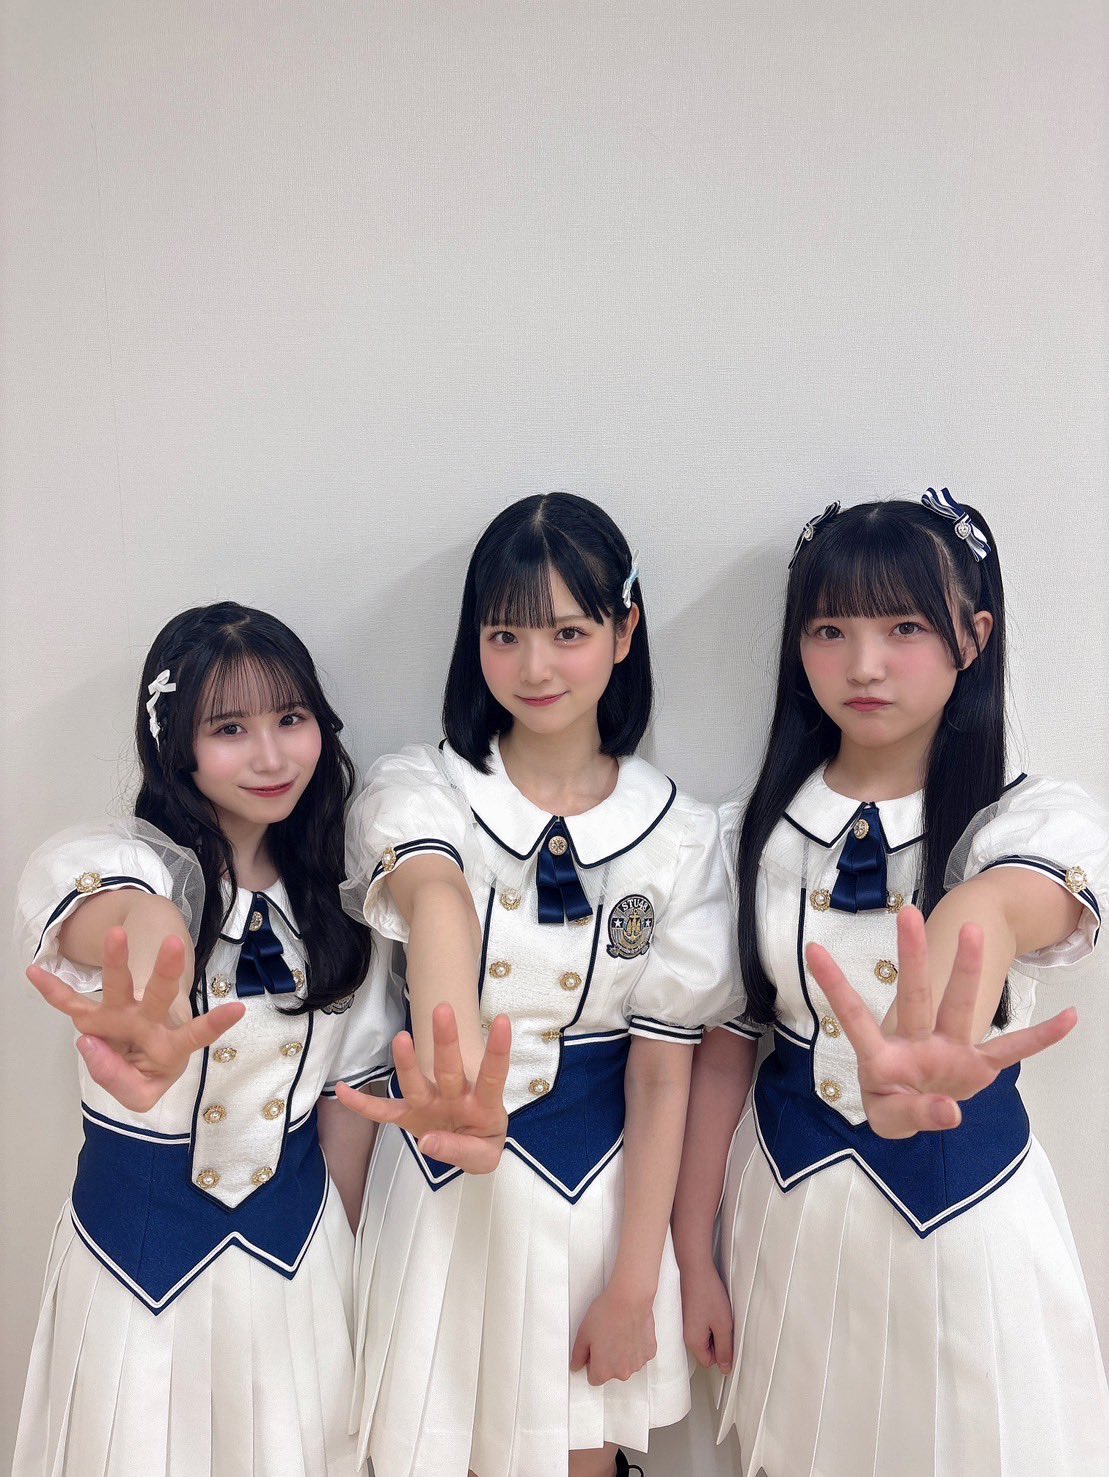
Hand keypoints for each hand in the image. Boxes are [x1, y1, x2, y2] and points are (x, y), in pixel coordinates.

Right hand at [28, 927, 243, 1111]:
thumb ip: (118, 1077)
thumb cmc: (148, 1068)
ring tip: (116, 933)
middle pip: (160, 996)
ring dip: (116, 961)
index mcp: (172, 1046)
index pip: (193, 1037)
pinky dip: (52, 990)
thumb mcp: (143, 1090)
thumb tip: (86, 1042)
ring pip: (121, 986)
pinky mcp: (94, 1015)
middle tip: (174, 944)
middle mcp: (149, 1023)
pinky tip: (35, 971)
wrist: (135, 1053)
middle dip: (166, 972)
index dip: (214, 1025)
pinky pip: (70, 1004)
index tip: (237, 1008)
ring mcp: (121, 1014)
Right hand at [336, 1002, 509, 1173]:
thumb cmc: (480, 1142)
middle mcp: (454, 1096)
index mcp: (482, 1105)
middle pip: (449, 1069)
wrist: (466, 1150)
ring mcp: (430, 1104)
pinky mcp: (409, 1116)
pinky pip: (383, 1112)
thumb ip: (461, 1150)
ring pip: (418, 1082)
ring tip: (401, 1038)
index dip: (498, 1050)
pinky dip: (363, 1104)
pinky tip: (342, 1091)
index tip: (504, 1021)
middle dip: (446, 1041)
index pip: (493, 1076)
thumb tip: (428, 1141)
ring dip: (408, 1061)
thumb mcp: (483, 1156)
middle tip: (442, 1010)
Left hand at [570, 1283, 656, 1384]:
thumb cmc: (607, 1314)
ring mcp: (638, 1363)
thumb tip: (576, 1365)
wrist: (629, 1299)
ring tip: (618, 1332)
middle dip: (607, 1359)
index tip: (593, 1350)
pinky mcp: (649, 1352)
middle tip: (605, 1337)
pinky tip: (630, 1332)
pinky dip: (635, 1347)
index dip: (591, 1363)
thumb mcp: (583, 1334)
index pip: (594, 1378)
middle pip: (611, 1372)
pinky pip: (639, 1355)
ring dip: (622, 1354)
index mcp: (604, 1371)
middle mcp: (622, 1373)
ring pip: (626, 1363)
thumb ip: (578, 1355)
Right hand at [680, 1259, 733, 1373]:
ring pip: (704, 1334)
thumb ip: (725, 1349)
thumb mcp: (723, 1325)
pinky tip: (713, 1305)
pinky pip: (700, 1323)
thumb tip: (725, 1369)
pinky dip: (709, 1317)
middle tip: (725, 1322)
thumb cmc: (708, 1294)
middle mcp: (686, 1334)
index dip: (722, 1353)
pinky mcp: (687, 1311)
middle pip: (706, 1349)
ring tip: (720, 1311)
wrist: (695, 1268)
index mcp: (693, 1342)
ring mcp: (685, 1322)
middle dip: (718, 1339)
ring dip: (714, 1327)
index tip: (729, 1337)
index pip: (709, 1361)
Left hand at [806, 905, 1076, 1138]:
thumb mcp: (890, 1121)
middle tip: (908, 913)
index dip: (834, 986)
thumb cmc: (894, 1107)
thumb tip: (950, 1110)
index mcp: (882, 1057)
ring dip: (967, 972)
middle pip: (914, 995)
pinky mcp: (979, 1065)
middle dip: (912, 957)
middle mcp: (916, 1042)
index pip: (854, 1018)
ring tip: (976, 931)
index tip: (812, 952)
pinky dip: (1041, 1037)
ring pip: (958, 1005)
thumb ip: (915, 1116)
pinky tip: (1069, 1018)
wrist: (922, 1116)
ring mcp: (950, 1049)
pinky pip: (1013, 1050)